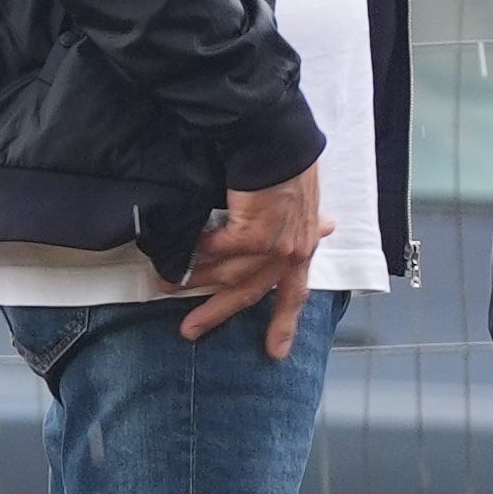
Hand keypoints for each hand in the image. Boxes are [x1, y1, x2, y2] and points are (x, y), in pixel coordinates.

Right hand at [175, 166, 324, 355]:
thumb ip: (307, 222)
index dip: (284, 323)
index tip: (275, 352)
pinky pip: (215, 249)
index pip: (294, 292)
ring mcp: (273, 246)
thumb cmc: (287, 165)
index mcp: (303, 247)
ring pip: (227, 273)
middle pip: (250, 293)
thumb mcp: (305, 201)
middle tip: (189, 330)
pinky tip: (178, 250)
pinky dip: (196, 250)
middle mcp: (292, 252)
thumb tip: (327, 226)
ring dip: (193, 279)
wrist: (277, 142)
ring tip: (165, 282)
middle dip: (217, 313)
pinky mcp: (253, 234)